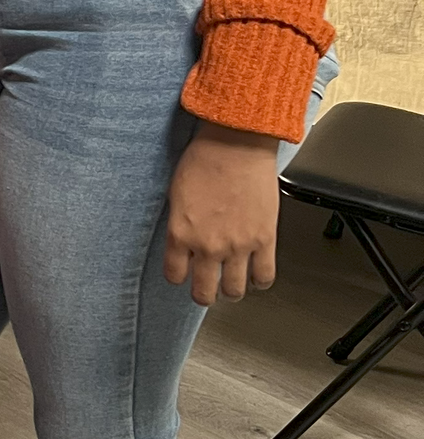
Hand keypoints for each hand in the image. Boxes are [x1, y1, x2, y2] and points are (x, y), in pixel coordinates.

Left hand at [164, 121, 279, 302]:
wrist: (235, 144)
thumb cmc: (204, 159)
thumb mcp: (176, 194)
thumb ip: (180, 224)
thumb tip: (184, 241)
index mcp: (181, 233)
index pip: (175, 275)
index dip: (179, 276)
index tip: (184, 273)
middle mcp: (208, 245)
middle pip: (204, 292)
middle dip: (204, 294)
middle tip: (207, 288)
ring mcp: (238, 246)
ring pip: (234, 290)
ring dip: (231, 290)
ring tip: (232, 283)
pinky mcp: (264, 240)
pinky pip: (264, 276)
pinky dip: (259, 280)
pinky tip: (255, 274)